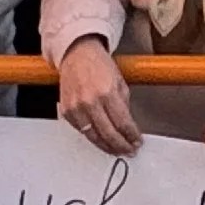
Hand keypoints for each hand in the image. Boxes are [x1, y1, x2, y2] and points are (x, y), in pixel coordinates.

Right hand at [52, 36, 142, 155]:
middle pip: (109, 134)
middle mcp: (90, 101)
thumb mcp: (119, 82)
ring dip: (107, 146)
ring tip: (117, 149)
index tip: (137, 142)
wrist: (77, 54)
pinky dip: (93, 137)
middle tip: (129, 150)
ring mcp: (76, 108)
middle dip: (121, 145)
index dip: (132, 136)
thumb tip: (128, 127)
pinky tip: (101, 139)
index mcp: (107, 92)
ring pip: (94, 137)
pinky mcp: (67, 112)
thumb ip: (124, 105)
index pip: (123, 123)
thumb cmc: (99, 64)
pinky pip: (81, 131)